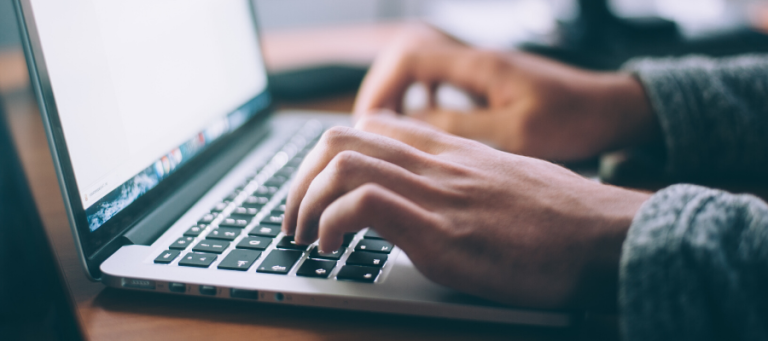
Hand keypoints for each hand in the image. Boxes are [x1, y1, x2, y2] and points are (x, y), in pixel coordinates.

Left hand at [282, 115, 650, 309]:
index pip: (372, 126)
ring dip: (305, 202)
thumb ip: (465, 180)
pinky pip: (364, 205)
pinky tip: (332, 249)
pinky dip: (331, 224)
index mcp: (452, 152)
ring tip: (304, 236)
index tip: (320, 190)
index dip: (330, 155)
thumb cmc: (565, 218)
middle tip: (295, 217)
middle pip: (341, 138)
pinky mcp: (442, 233)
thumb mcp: (508, 182)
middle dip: (301, 179)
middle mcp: (438, 164)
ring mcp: (438, 194)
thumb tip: (438, 199)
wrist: (609, 236)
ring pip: (342, 164)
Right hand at [354, 24, 658, 161]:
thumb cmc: (573, 120)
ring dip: (399, 95)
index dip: (381, 87)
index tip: (370, 123)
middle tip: (371, 130)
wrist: (611, 109)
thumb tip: (410, 126)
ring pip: (421, 69)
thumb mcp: (516, 133)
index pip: (410, 57)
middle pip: (407, 57)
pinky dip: (421, 99)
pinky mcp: (488, 82)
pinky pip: (439, 81)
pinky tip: (423, 124)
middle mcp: (475, 60)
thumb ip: (461, 128)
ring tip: (388, 130)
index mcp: (479, 65)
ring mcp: (481, 69)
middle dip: (382, 91)